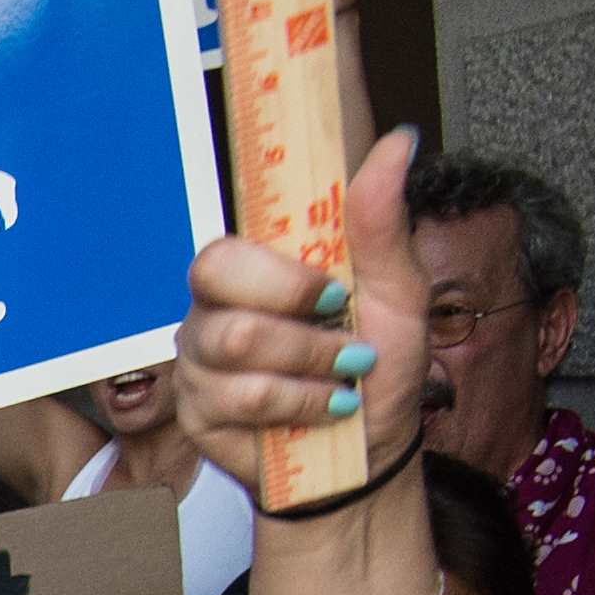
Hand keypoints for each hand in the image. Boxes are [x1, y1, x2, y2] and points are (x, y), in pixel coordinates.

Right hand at [179, 131, 430, 492]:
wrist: (368, 453)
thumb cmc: (377, 368)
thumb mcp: (397, 290)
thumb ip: (381, 221)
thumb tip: (397, 140)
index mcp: (256, 271)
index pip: (226, 245)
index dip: (274, 266)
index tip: (334, 291)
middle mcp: (215, 309)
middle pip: (212, 280)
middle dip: (294, 313)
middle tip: (341, 332)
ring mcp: (199, 362)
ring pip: (235, 343)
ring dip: (309, 365)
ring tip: (342, 377)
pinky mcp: (196, 412)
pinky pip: (238, 398)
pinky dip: (299, 405)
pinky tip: (320, 410)